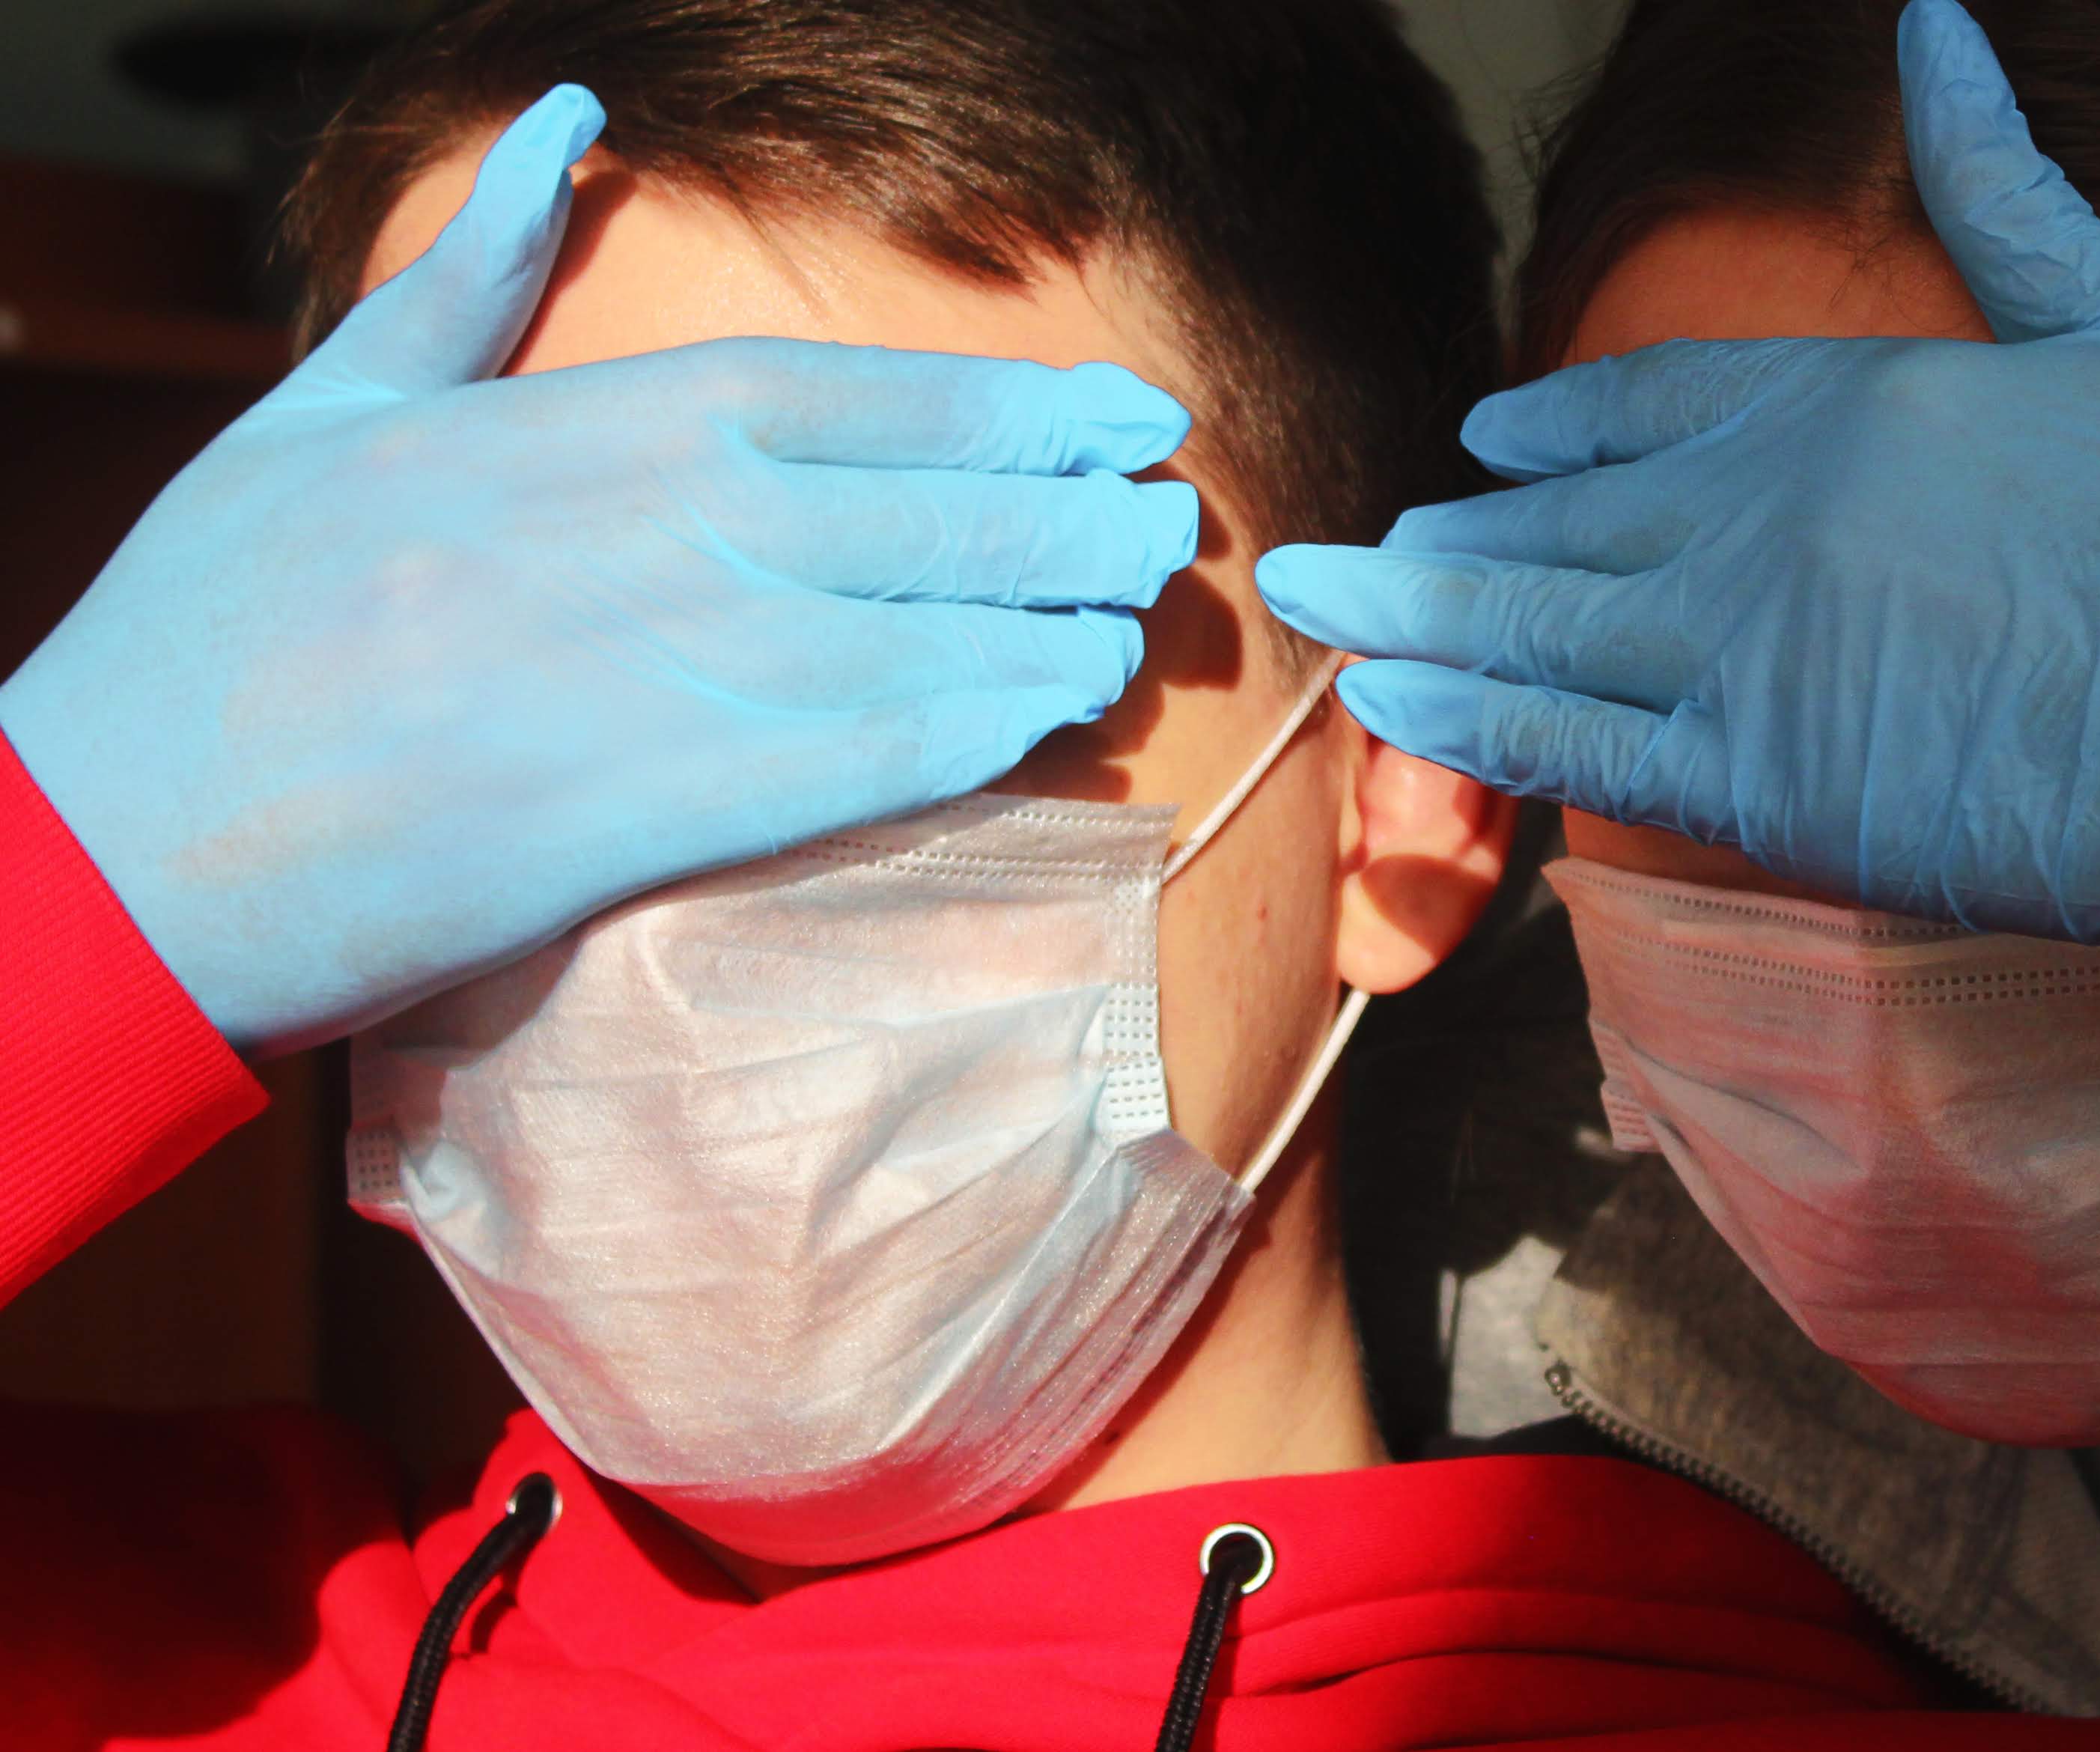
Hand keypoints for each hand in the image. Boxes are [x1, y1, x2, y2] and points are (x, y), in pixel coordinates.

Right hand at [0, 85, 1198, 1053]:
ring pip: (911, 624)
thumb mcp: (327, 402)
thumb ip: (469, 270)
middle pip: (911, 506)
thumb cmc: (219, 622)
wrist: (124, 835)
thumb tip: (556, 123)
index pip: (846, 394)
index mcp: (584, 423)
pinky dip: (970, 732)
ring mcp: (663, 666)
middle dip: (1057, 509)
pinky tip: (1051, 719)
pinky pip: (859, 755)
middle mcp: (650, 527)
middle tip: (1165, 514)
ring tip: (1134, 618)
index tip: (1112, 412)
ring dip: (1044, 619)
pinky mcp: (657, 806)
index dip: (1001, 407)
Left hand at [1255, 0, 2099, 1031]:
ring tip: (1324, 599)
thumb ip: (2005, 190)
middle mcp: (1776, 514)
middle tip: (1357, 536)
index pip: (1664, 401)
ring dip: (1420, 610)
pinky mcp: (1771, 788)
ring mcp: (1757, 651)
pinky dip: (1471, 715)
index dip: (1565, 426)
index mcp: (1860, 396)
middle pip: (1571, 520)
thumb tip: (1937, 25)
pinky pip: (1576, 743)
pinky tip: (1389, 698)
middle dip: (1456, 528)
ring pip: (1542, 623)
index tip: (1487, 442)